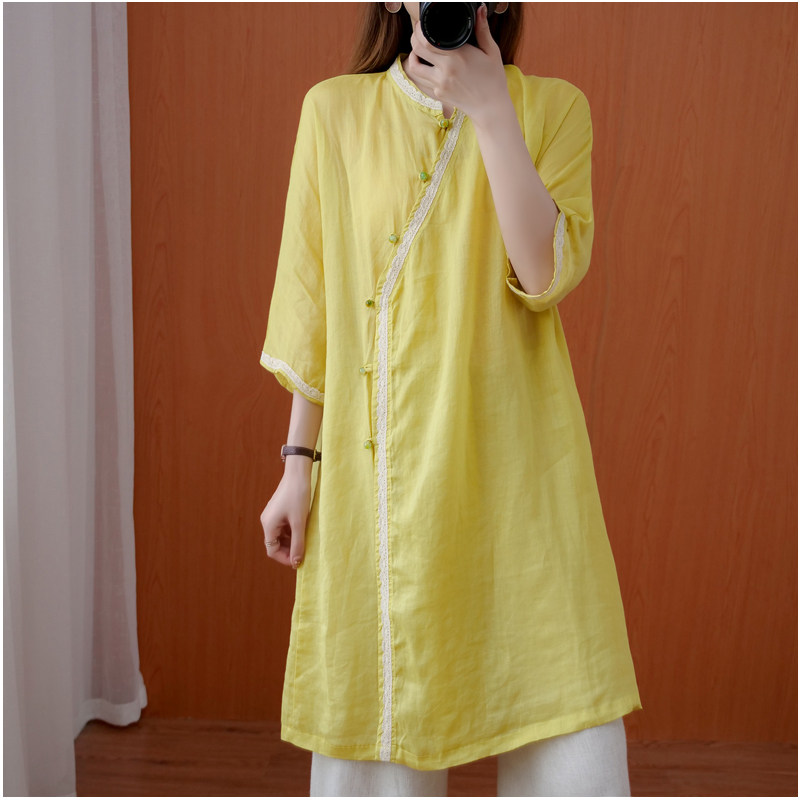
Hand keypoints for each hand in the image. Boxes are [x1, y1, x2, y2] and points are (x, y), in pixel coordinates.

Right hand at [260, 471, 310, 568]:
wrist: (298, 474)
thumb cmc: (298, 496)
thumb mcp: (299, 523)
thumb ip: (298, 544)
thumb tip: (296, 562)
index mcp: (268, 525)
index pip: (272, 550)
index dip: (284, 558)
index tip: (299, 561)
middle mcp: (267, 521)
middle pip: (275, 544)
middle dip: (288, 550)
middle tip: (304, 553)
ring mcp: (273, 515)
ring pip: (281, 535)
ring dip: (291, 541)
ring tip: (305, 541)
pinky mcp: (279, 510)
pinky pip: (284, 527)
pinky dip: (292, 531)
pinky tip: (303, 530)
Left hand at [405, 4, 509, 123]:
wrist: (490, 108)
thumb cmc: (493, 79)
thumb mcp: (491, 51)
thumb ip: (483, 29)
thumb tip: (481, 9)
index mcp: (458, 56)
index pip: (427, 40)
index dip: (419, 30)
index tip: (422, 25)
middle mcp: (445, 70)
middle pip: (417, 49)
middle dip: (414, 38)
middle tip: (419, 34)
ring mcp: (440, 84)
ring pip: (414, 67)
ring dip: (413, 56)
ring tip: (419, 50)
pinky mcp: (438, 94)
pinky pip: (422, 80)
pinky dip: (421, 70)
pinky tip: (426, 64)